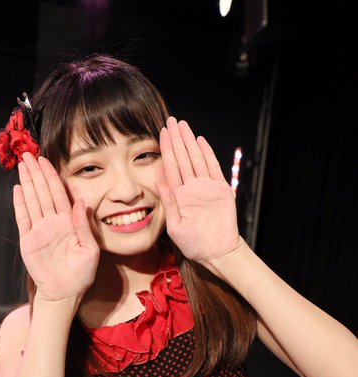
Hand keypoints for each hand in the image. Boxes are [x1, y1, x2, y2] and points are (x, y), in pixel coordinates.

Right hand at [14, 152, 99, 302]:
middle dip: (36, 173)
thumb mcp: (90, 250)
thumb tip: (79, 202)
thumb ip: (83, 226)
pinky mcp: (28, 241)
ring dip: (27, 182)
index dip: (52, 176)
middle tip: (28, 154)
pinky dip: (20, 203)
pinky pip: (23, 218)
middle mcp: (52, 223)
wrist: (64, 293)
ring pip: (32, 201)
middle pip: (43, 192)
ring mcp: (39, 230)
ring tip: (21, 165)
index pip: (59, 194)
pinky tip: (18, 189)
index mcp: (68, 223)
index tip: (45, 160)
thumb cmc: (81, 274)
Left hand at [157, 117, 241, 266]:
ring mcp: (206, 187)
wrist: (217, 252)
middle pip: (182, 158)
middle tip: (171, 121)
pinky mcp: (220, 190)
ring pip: (196, 158)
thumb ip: (169, 202)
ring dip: (189, 141)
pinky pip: (213, 167)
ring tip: (183, 125)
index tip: (161, 134)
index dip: (166, 150)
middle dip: (176, 139)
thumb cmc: (194, 245)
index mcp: (178, 196)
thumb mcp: (175, 226)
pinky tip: (200, 140)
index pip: (170, 168)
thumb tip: (159, 180)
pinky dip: (207, 153)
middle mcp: (191, 188)